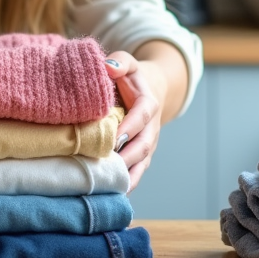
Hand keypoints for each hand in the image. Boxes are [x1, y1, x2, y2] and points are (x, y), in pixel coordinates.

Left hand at [104, 50, 166, 191]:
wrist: (146, 91)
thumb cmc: (128, 77)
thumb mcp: (126, 62)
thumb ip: (119, 62)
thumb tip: (108, 67)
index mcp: (148, 104)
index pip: (142, 116)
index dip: (130, 126)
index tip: (114, 136)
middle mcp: (151, 128)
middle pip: (143, 145)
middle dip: (127, 157)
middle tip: (107, 165)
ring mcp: (147, 145)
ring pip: (141, 164)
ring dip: (127, 176)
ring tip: (110, 187)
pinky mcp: (139, 157)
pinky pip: (135, 173)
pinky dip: (126, 185)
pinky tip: (111, 195)